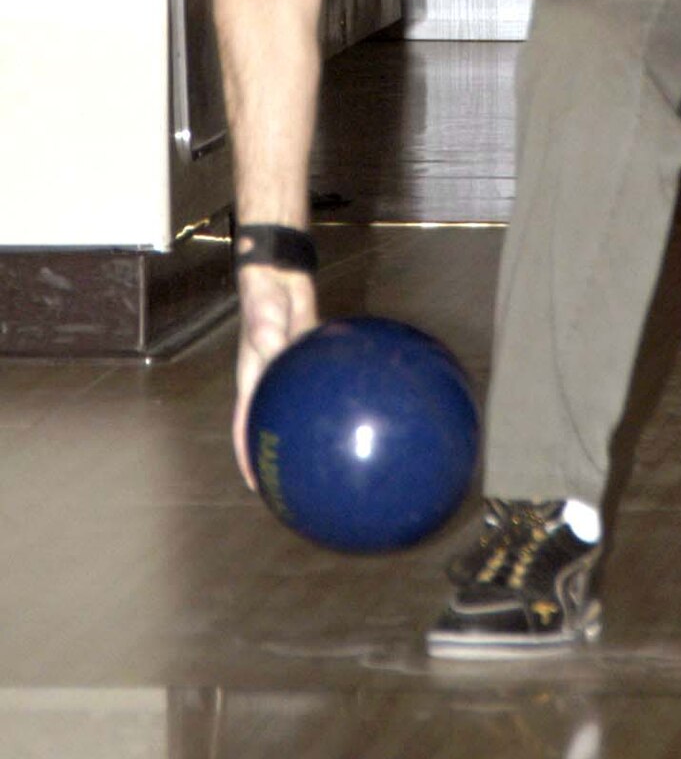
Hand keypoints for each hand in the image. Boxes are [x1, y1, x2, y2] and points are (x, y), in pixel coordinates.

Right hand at [233, 264, 318, 487]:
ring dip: (310, 425)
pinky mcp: (307, 355)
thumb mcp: (262, 315)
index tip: (258, 486)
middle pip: (273, 422)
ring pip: (299, 404)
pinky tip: (358, 404)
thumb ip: (268, 334)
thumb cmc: (262, 294)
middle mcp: (270, 378)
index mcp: (252, 378)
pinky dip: (333, 392)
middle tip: (298, 480)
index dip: (248, 456)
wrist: (279, 272)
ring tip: (333, 451)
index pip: (245, 425)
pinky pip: (321, 379)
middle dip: (281, 450)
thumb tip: (275, 348)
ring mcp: (289, 368)